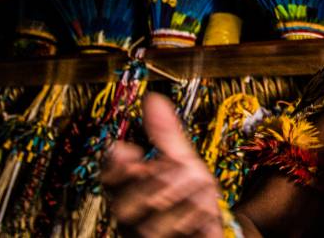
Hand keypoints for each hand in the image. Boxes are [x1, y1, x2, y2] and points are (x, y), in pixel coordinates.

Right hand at [102, 93, 225, 237]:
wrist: (214, 226)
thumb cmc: (192, 194)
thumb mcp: (182, 160)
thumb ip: (165, 135)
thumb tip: (152, 99)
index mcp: (128, 191)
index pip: (108, 180)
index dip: (115, 168)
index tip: (132, 152)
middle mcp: (130, 220)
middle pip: (124, 207)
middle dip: (159, 185)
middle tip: (185, 171)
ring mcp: (145, 237)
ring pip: (150, 228)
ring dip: (185, 203)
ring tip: (203, 192)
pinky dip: (195, 222)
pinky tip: (206, 212)